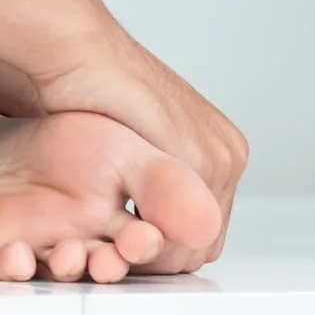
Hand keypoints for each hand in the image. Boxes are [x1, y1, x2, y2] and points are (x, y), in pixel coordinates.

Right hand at [28, 29, 249, 271]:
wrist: (84, 58)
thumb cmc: (97, 100)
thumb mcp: (139, 149)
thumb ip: (157, 181)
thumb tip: (153, 221)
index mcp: (223, 152)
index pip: (207, 231)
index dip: (170, 252)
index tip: (131, 253)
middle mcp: (231, 155)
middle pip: (205, 240)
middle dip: (165, 256)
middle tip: (121, 256)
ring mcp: (221, 157)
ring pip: (196, 240)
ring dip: (158, 252)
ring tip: (118, 248)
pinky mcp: (199, 158)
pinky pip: (185, 225)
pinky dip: (155, 238)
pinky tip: (123, 232)